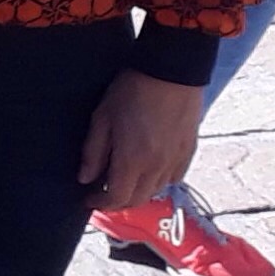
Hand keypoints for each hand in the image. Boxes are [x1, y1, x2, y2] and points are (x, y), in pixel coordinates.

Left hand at [76, 70, 204, 212]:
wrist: (171, 71)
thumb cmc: (133, 90)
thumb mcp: (102, 118)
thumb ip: (93, 152)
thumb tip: (85, 178)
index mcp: (133, 161)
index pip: (117, 198)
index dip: (100, 204)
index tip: (88, 199)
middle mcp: (157, 167)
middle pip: (138, 200)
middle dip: (118, 202)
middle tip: (103, 193)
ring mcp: (175, 160)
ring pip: (156, 191)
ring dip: (138, 192)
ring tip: (125, 181)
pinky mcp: (188, 150)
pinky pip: (174, 178)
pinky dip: (159, 181)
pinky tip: (150, 171)